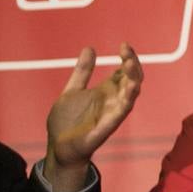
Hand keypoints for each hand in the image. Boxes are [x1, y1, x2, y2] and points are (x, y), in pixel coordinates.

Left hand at [45, 43, 142, 190]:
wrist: (58, 147)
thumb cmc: (66, 122)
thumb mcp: (72, 90)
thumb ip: (82, 72)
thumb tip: (90, 48)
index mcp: (106, 90)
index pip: (124, 71)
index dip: (127, 57)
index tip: (124, 45)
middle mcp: (113, 99)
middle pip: (132, 78)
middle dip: (132, 63)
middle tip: (126, 50)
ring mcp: (113, 111)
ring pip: (132, 93)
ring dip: (134, 78)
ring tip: (130, 64)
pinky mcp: (109, 124)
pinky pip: (122, 111)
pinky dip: (128, 99)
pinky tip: (130, 88)